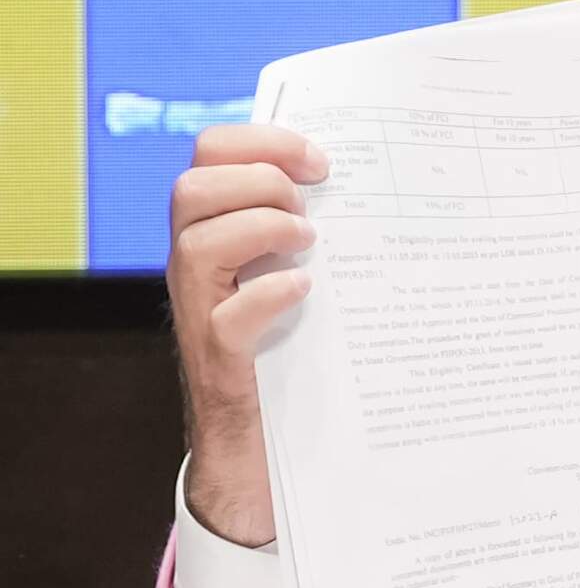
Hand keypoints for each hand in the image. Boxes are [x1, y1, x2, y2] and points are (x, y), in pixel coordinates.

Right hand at [167, 124, 329, 546]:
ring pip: (195, 240)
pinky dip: (267, 293)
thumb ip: (317, 233)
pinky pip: (225, 316)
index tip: (322, 159)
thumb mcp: (306, 277)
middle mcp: (198, 268)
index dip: (261, 141)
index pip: (211, 155)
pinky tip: (306, 292)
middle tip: (310, 206)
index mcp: (218, 233)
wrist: (267, 447)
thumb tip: (381, 185)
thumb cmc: (298, 352)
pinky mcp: (220, 360)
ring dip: (261, 227)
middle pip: (190, 187)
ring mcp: (202, 313)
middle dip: (257, 179)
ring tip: (310, 245)